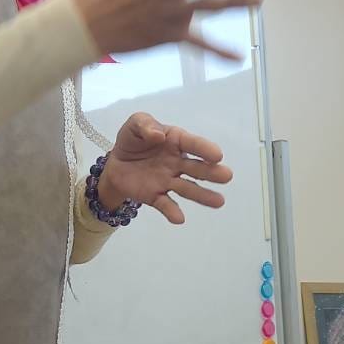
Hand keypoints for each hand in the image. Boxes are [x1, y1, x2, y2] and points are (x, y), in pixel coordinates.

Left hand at [98, 113, 232, 224]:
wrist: (116, 162)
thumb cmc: (133, 140)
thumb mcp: (135, 124)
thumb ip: (144, 124)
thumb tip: (158, 135)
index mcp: (176, 141)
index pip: (192, 144)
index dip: (204, 149)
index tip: (218, 155)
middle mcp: (177, 163)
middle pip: (196, 168)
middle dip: (212, 172)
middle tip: (227, 176)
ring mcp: (168, 181)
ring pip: (187, 189)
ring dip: (202, 196)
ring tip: (219, 202)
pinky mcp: (155, 196)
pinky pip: (165, 204)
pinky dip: (172, 212)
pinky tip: (179, 219)